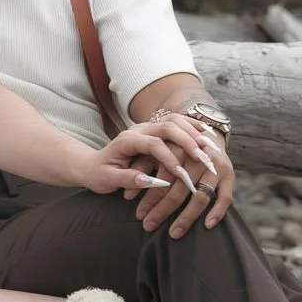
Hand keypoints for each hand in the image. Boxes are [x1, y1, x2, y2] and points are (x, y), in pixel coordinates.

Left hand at [77, 122, 211, 197]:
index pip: (152, 144)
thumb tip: (147, 181)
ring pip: (176, 121)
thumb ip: (126, 179)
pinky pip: (179, 122)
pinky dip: (194, 127)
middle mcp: (139, 129)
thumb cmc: (99, 175)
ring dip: (194, 133)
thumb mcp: (106, 180)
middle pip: (168, 126)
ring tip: (210, 147)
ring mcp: (148, 126)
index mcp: (126, 140)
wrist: (91, 164)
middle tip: (203, 157)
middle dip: (187, 141)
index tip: (181, 176)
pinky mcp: (156, 130)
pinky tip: (208, 136)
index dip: (168, 159)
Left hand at [135, 126, 234, 237]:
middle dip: (162, 209)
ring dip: (186, 217)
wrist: (205, 129)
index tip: (139, 214)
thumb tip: (127, 194)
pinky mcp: (230, 174)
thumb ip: (140, 167)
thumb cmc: (170, 144)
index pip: (164, 173)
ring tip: (173, 234)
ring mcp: (217, 164)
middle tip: (148, 225)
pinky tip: (207, 226)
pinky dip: (217, 212)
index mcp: (179, 144)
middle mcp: (199, 153)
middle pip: (180, 187)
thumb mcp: (151, 148)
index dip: (150, 195)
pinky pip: (226, 197)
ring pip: (200, 195)